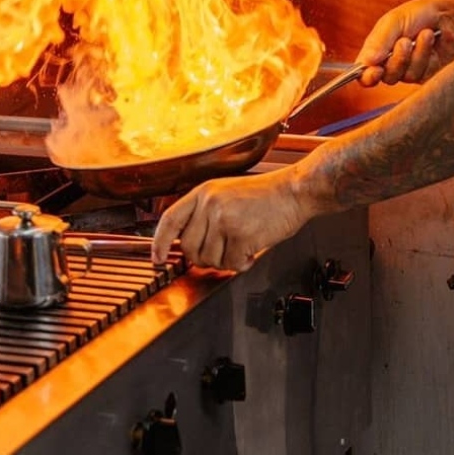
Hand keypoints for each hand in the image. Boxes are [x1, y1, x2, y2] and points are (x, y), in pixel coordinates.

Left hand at [152, 167, 306, 269]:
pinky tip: (253, 248)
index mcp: (204, 192)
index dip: (159, 243)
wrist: (295, 190)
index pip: (170, 220)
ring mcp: (224, 219)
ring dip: (227, 260)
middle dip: (205, 257)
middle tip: (224, 251)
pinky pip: (231, 264)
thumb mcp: (228, 193)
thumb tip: (189, 244)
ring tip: (243, 244)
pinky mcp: (240, 235)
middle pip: (189, 248)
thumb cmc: (267, 194)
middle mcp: (210, 204)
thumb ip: (205, 213)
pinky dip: (243, 263)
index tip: (158, 258)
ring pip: (210, 259)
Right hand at [356, 0, 453, 86]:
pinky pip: (425, 74)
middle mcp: (393, 65)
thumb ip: (379, 41)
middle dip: (398, 60)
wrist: (448, 13)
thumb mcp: (394, 21)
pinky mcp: (430, 74)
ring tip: (425, 33)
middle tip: (405, 41)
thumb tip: (366, 62)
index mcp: (378, 53)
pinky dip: (428, 54)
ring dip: (416, 53)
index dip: (368, 77)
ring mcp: (412, 71)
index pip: (365, 74)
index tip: (375, 71)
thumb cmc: (417, 15)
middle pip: (388, 78)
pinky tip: (432, 38)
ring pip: (408, 76)